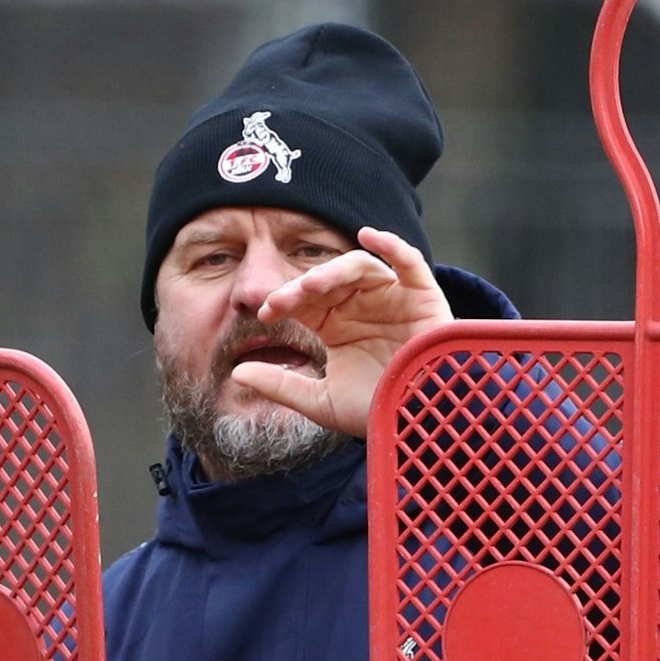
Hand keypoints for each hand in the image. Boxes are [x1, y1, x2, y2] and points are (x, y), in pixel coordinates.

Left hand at [228, 226, 452, 437]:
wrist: (418, 425)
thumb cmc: (376, 412)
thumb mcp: (320, 401)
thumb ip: (281, 386)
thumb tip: (237, 373)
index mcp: (338, 325)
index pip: (306, 301)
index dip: (284, 301)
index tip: (264, 314)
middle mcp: (362, 306)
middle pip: (328, 281)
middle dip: (302, 287)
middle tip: (282, 302)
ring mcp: (392, 298)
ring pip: (359, 268)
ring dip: (333, 271)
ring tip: (312, 284)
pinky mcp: (422, 297)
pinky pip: (409, 262)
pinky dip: (391, 245)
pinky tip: (369, 236)